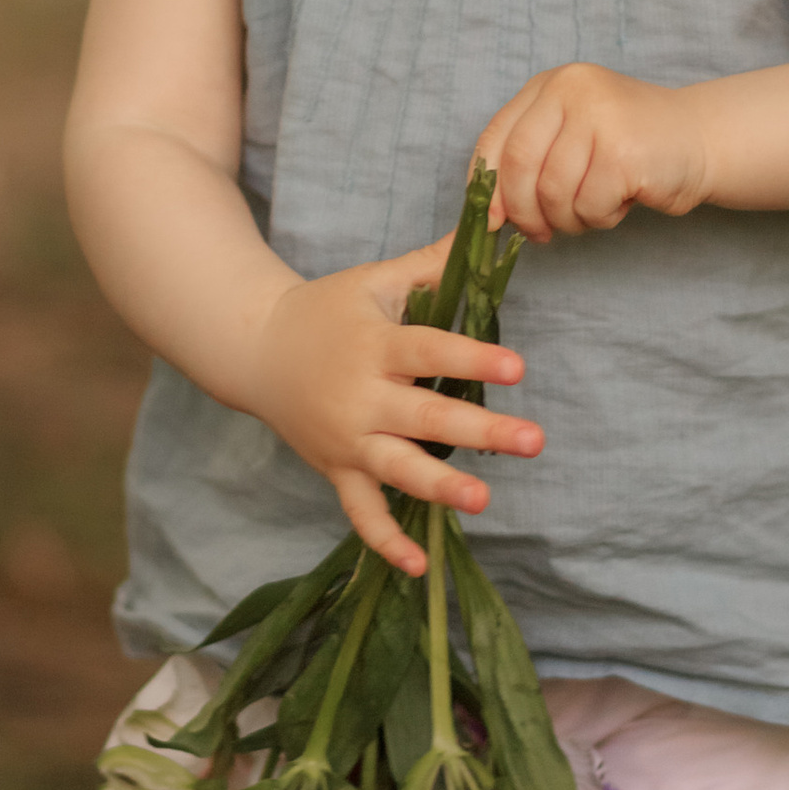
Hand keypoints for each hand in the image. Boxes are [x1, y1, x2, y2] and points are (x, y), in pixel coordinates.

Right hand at [241, 238, 543, 576]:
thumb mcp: (377, 280)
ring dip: (441, 486)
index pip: (430, 350)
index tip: (518, 367)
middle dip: (481, 430)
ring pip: (398, 469)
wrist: (254, 350)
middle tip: (533, 440)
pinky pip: (361, 513)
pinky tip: (419, 567)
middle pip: (426, 416)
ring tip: (485, 500)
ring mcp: (347, 440)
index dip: (473, 356)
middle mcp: (362, 397)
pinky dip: (385, 542)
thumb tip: (496, 222)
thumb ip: (435, 262)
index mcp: (376, 346)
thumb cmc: (329, 312)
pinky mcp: (336, 470)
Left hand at [476, 64, 710, 241]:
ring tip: (593, 209)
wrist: (699, 139)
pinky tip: (622, 200)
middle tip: (541, 233)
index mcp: (550, 85)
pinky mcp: (625, 151)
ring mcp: (599, 117)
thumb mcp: (571, 138)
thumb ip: (529, 163)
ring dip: (569, 219)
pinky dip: (602, 218)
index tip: (493, 220)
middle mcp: (571, 90)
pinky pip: (590, 206)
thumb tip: (485, 216)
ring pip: (554, 193)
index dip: (488, 187)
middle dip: (524, 212)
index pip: (496, 138)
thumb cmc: (627, 147)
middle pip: (518, 166)